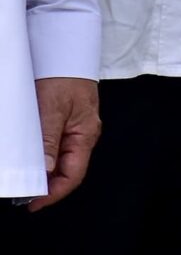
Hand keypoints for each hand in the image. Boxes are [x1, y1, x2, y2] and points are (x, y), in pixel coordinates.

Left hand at [27, 77, 99, 208]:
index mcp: (85, 135)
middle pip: (66, 169)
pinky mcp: (64, 121)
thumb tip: (44, 171)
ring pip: (58, 159)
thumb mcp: (52, 109)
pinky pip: (53, 145)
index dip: (53, 193)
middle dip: (45, 184)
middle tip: (21, 193)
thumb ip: (48, 140)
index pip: (72, 175)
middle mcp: (82, 135)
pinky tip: (27, 157)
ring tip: (21, 176)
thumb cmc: (64, 76)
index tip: (32, 203)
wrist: (65, 51)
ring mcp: (74, 128)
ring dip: (40, 170)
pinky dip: (40, 155)